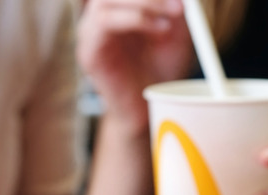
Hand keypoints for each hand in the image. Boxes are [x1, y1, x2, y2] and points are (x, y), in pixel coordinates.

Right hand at [77, 0, 193, 133]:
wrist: (148, 110)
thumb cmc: (161, 71)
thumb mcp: (176, 32)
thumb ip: (176, 6)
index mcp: (118, 8)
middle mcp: (100, 16)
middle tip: (179, 1)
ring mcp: (90, 33)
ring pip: (105, 0)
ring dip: (145, 1)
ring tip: (173, 15)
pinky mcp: (89, 52)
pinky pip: (103, 22)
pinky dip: (135, 19)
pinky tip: (160, 29)